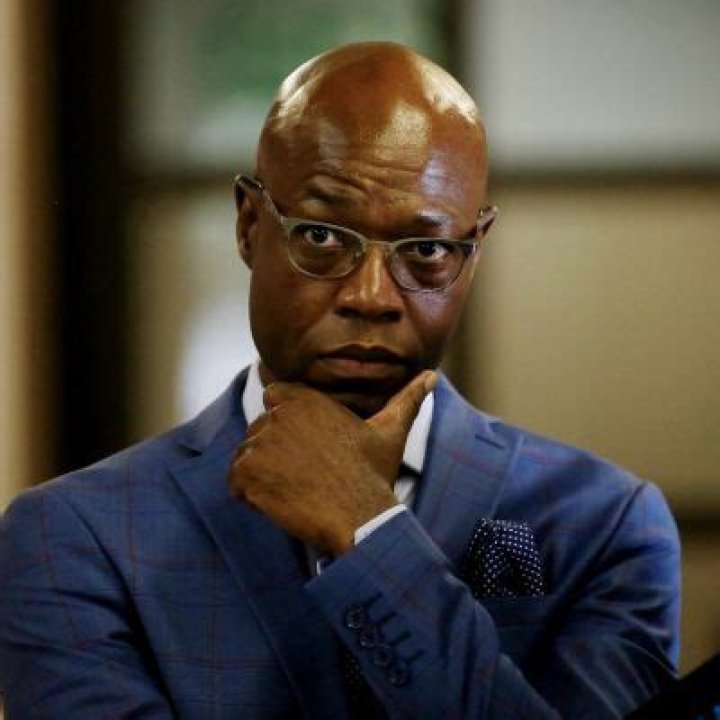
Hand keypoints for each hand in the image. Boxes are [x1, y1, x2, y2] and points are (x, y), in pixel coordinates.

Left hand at [228, 370, 436, 554]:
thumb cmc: (374, 475)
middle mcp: (279, 414)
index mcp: (306, 398)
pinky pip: (235, 481)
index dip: (287, 423)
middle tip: (306, 476)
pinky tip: (279, 504)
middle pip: (260, 429)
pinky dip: (249, 495)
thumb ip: (406, 399)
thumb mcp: (391, 432)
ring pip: (246, 455)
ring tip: (295, 490)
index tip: (306, 447)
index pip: (275, 398)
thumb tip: (432, 376)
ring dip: (263, 474)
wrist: (361, 520)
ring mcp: (261, 443)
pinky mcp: (248, 473)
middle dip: (275, 451)